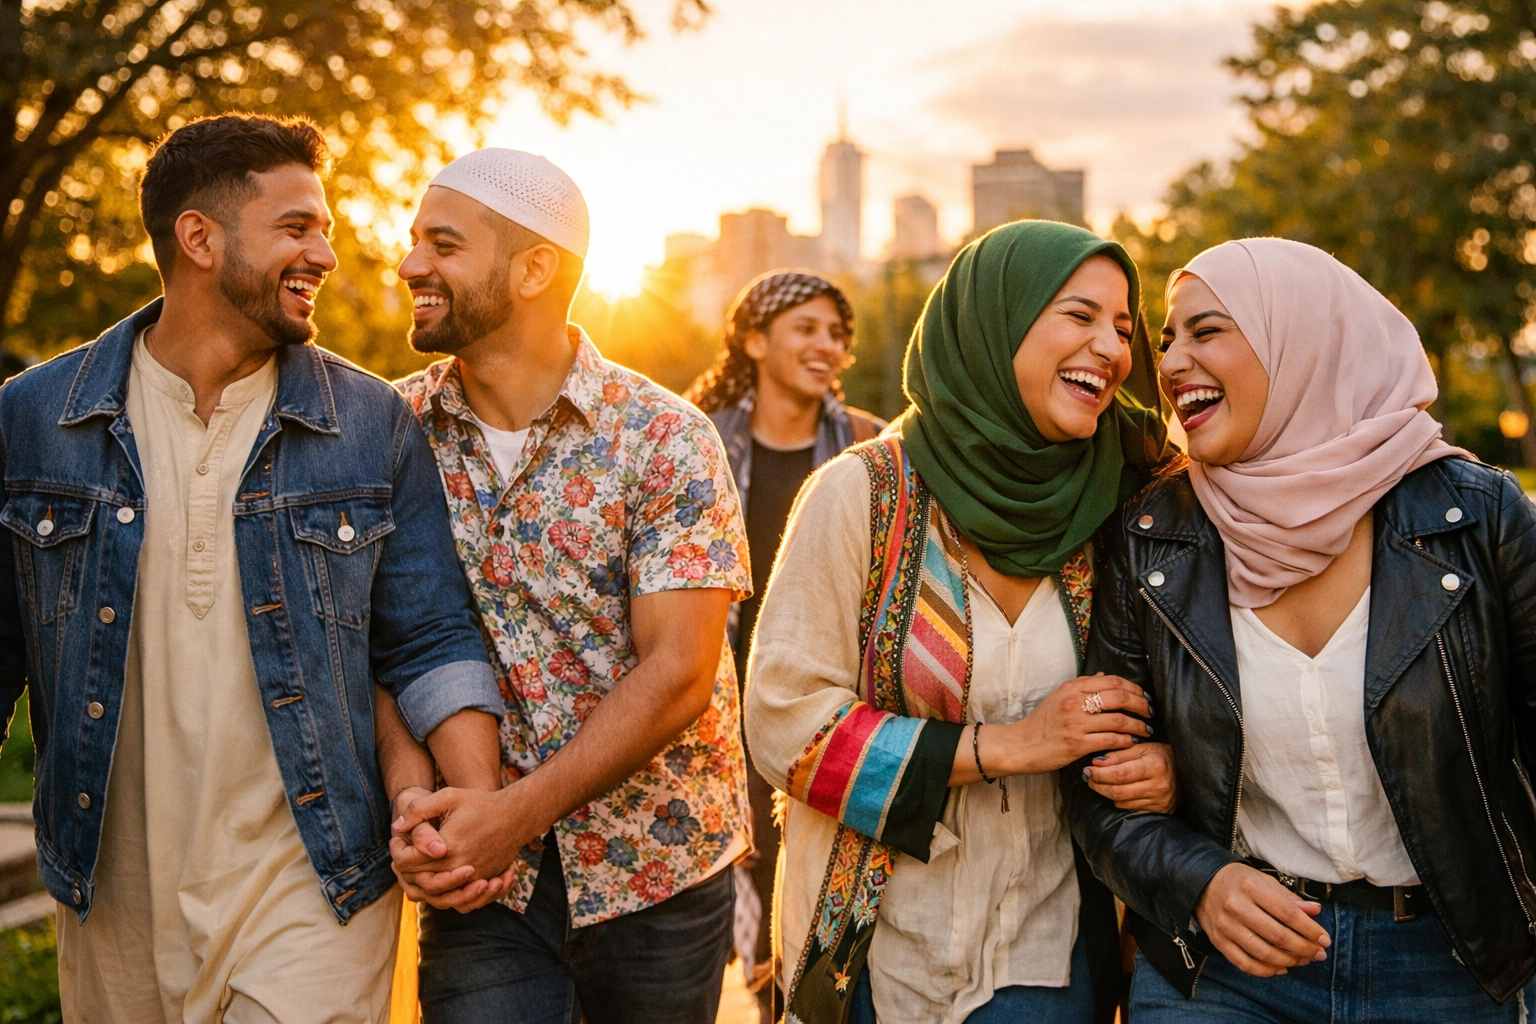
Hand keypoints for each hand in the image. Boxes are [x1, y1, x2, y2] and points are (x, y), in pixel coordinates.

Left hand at [392, 783, 543, 911]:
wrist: (516, 815)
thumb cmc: (481, 804)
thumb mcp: (449, 797)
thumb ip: (419, 809)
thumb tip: (397, 827)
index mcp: (447, 848)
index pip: (409, 863)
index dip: (397, 854)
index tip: (396, 843)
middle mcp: (460, 868)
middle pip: (421, 882)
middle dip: (407, 873)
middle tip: (400, 860)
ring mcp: (473, 878)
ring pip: (440, 897)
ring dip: (425, 888)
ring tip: (418, 874)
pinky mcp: (484, 882)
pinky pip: (461, 901)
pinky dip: (446, 896)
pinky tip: (439, 884)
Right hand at [987, 673, 1150, 775]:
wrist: (1021, 745)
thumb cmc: (1041, 723)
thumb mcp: (1057, 698)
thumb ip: (1081, 686)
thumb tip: (1103, 676)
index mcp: (1071, 688)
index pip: (1111, 680)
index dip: (1133, 687)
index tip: (1142, 696)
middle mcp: (1074, 702)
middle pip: (1119, 696)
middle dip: (1140, 704)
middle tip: (1150, 711)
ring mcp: (1076, 723)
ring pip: (1119, 720)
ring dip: (1138, 725)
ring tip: (1146, 730)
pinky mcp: (1077, 744)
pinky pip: (1111, 740)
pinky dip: (1126, 740)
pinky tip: (1131, 742)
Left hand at [1084, 742, 1177, 811]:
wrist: (1185, 771)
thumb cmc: (1159, 755)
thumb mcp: (1141, 748)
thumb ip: (1118, 755)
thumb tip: (1096, 763)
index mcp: (1155, 765)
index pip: (1120, 774)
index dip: (1100, 773)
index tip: (1088, 769)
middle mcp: (1159, 785)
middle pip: (1118, 791)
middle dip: (1097, 784)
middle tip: (1088, 777)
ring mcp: (1160, 801)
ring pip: (1121, 801)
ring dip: (1106, 792)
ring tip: (1100, 782)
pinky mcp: (1159, 810)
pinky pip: (1129, 807)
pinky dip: (1119, 799)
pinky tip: (1117, 789)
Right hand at [1196, 864, 1331, 976]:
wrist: (1203, 882)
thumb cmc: (1240, 881)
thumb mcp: (1265, 881)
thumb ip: (1289, 898)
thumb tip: (1315, 911)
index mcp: (1251, 887)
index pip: (1287, 913)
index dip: (1309, 929)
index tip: (1324, 939)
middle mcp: (1236, 906)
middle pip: (1276, 935)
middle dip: (1303, 948)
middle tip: (1318, 954)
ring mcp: (1225, 926)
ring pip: (1262, 952)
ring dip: (1288, 960)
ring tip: (1302, 960)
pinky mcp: (1218, 941)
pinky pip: (1244, 963)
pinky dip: (1266, 971)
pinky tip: (1281, 968)